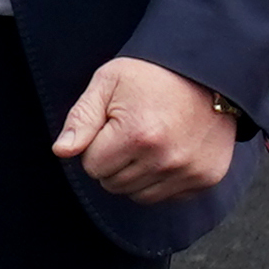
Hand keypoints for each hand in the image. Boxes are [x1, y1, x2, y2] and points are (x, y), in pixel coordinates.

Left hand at [52, 56, 241, 201]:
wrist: (208, 71)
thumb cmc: (150, 75)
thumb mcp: (107, 84)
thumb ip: (80, 119)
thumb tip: (61, 151)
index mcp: (136, 135)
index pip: (92, 167)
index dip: (96, 145)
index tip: (111, 125)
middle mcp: (165, 159)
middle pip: (113, 184)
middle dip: (114, 161)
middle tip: (132, 131)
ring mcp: (189, 171)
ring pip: (138, 195)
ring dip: (135, 174)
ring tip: (149, 141)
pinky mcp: (206, 178)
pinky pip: (167, 197)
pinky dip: (161, 180)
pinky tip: (168, 152)